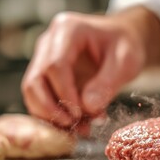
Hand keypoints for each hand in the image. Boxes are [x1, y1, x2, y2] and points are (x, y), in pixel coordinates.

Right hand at [22, 7, 159, 128]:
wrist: (121, 41)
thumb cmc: (125, 44)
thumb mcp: (126, 61)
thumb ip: (108, 83)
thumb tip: (88, 107)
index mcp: (68, 30)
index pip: (55, 66)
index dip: (65, 93)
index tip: (80, 113)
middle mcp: (49, 43)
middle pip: (34, 80)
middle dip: (51, 109)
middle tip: (74, 125)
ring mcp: (44, 59)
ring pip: (33, 93)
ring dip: (52, 116)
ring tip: (81, 128)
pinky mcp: (46, 76)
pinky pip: (42, 99)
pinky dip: (56, 116)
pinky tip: (79, 125)